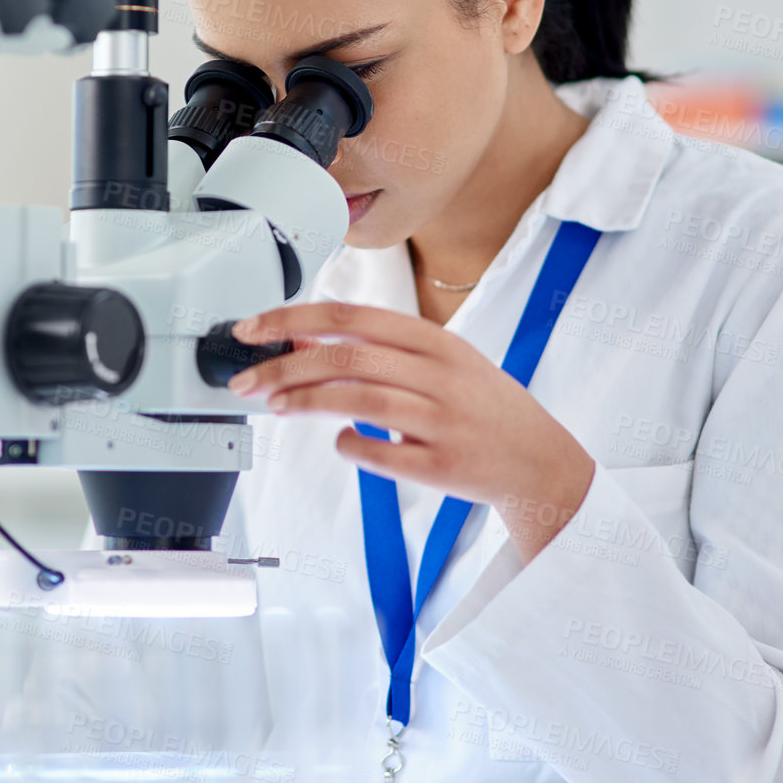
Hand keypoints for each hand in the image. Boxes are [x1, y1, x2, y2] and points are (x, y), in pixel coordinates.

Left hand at [229, 302, 595, 561]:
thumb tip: (301, 339)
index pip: (350, 317)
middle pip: (346, 356)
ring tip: (274, 405)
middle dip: (284, 365)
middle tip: (244, 379)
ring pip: (360, 399)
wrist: (538, 460)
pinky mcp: (444, 466)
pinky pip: (383, 453)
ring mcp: (443, 420)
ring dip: (306, 401)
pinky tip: (341, 442)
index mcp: (434, 341)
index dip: (292, 319)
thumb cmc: (478, 406)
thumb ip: (374, 351)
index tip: (252, 329)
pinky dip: (352, 445)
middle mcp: (440, 375)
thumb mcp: (435, 363)